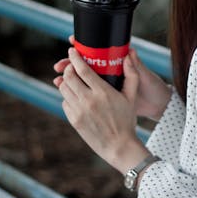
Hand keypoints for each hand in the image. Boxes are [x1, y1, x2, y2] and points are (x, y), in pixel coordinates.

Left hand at [54, 37, 171, 120]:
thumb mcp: (132, 97)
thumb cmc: (127, 120)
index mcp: (102, 92)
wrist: (119, 146)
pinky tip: (76, 97)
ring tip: (73, 80)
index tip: (72, 50)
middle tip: (71, 65)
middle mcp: (88, 101)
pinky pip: (65, 102)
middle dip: (68, 68)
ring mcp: (79, 111)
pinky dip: (68, 97)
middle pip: (69, 77)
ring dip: (66, 81)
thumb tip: (129, 56)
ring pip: (64, 89)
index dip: (75, 58)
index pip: (82, 70)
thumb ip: (132, 75)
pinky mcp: (74, 120)